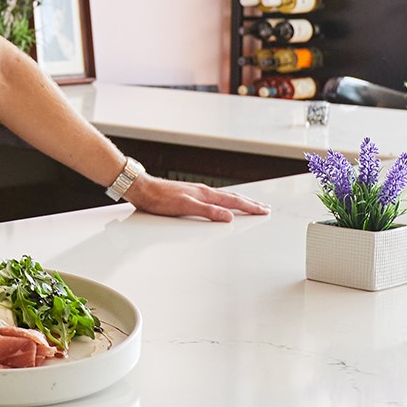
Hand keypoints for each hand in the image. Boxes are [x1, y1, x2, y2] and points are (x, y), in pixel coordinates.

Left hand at [127, 174, 270, 221]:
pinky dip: (225, 200)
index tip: (264, 210)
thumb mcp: (185, 207)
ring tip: (249, 204)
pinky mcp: (190, 194)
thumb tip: (228, 216)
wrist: (142, 189)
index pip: (233, 201)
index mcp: (205, 194)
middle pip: (232, 197)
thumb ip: (208, 211)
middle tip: (264, 207)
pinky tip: (222, 202)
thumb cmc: (159, 199)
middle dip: (250, 203)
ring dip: (239, 201)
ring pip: (224, 196)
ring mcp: (197, 192)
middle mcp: (203, 191)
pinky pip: (215, 197)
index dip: (250, 207)